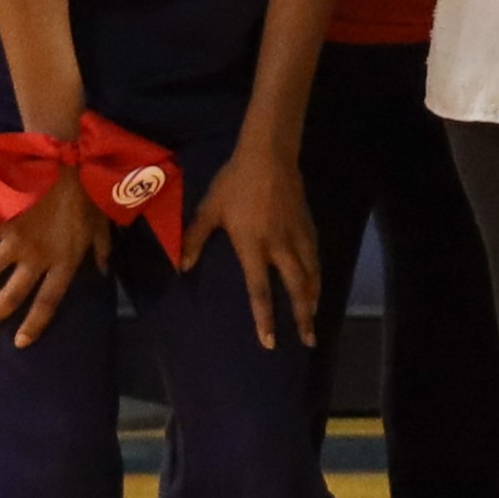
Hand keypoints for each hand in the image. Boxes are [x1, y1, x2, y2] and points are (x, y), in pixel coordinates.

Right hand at [0, 172, 110, 346]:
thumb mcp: (102, 225)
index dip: (34, 325)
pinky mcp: (1, 223)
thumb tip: (103, 268)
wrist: (66, 165)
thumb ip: (100, 249)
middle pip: (13, 295)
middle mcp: (38, 258)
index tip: (20, 341)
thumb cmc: (89, 195)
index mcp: (65, 262)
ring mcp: (16, 242)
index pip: (48, 302)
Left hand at [185, 140, 322, 348]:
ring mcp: (297, 236)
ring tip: (314, 316)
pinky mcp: (307, 225)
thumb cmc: (234, 183)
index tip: (271, 341)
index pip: (259, 290)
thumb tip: (181, 267)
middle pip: (295, 288)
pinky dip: (318, 273)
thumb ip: (194, 239)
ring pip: (311, 274)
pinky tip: (317, 281)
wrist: (269, 156)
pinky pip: (315, 256)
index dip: (265, 318)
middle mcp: (279, 247)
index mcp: (253, 247)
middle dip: (302, 316)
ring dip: (313, 298)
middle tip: (309, 339)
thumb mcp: (209, 210)